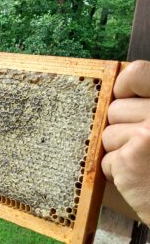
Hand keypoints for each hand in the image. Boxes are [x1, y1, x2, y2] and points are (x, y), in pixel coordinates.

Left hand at [102, 60, 149, 225]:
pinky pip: (105, 158)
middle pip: (113, 109)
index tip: (121, 95)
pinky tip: (139, 179)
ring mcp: (145, 135)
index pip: (137, 73)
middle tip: (143, 146)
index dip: (123, 84)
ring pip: (105, 135)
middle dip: (119, 128)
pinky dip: (116, 172)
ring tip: (144, 164)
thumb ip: (146, 109)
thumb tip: (113, 92)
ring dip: (117, 152)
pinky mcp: (129, 159)